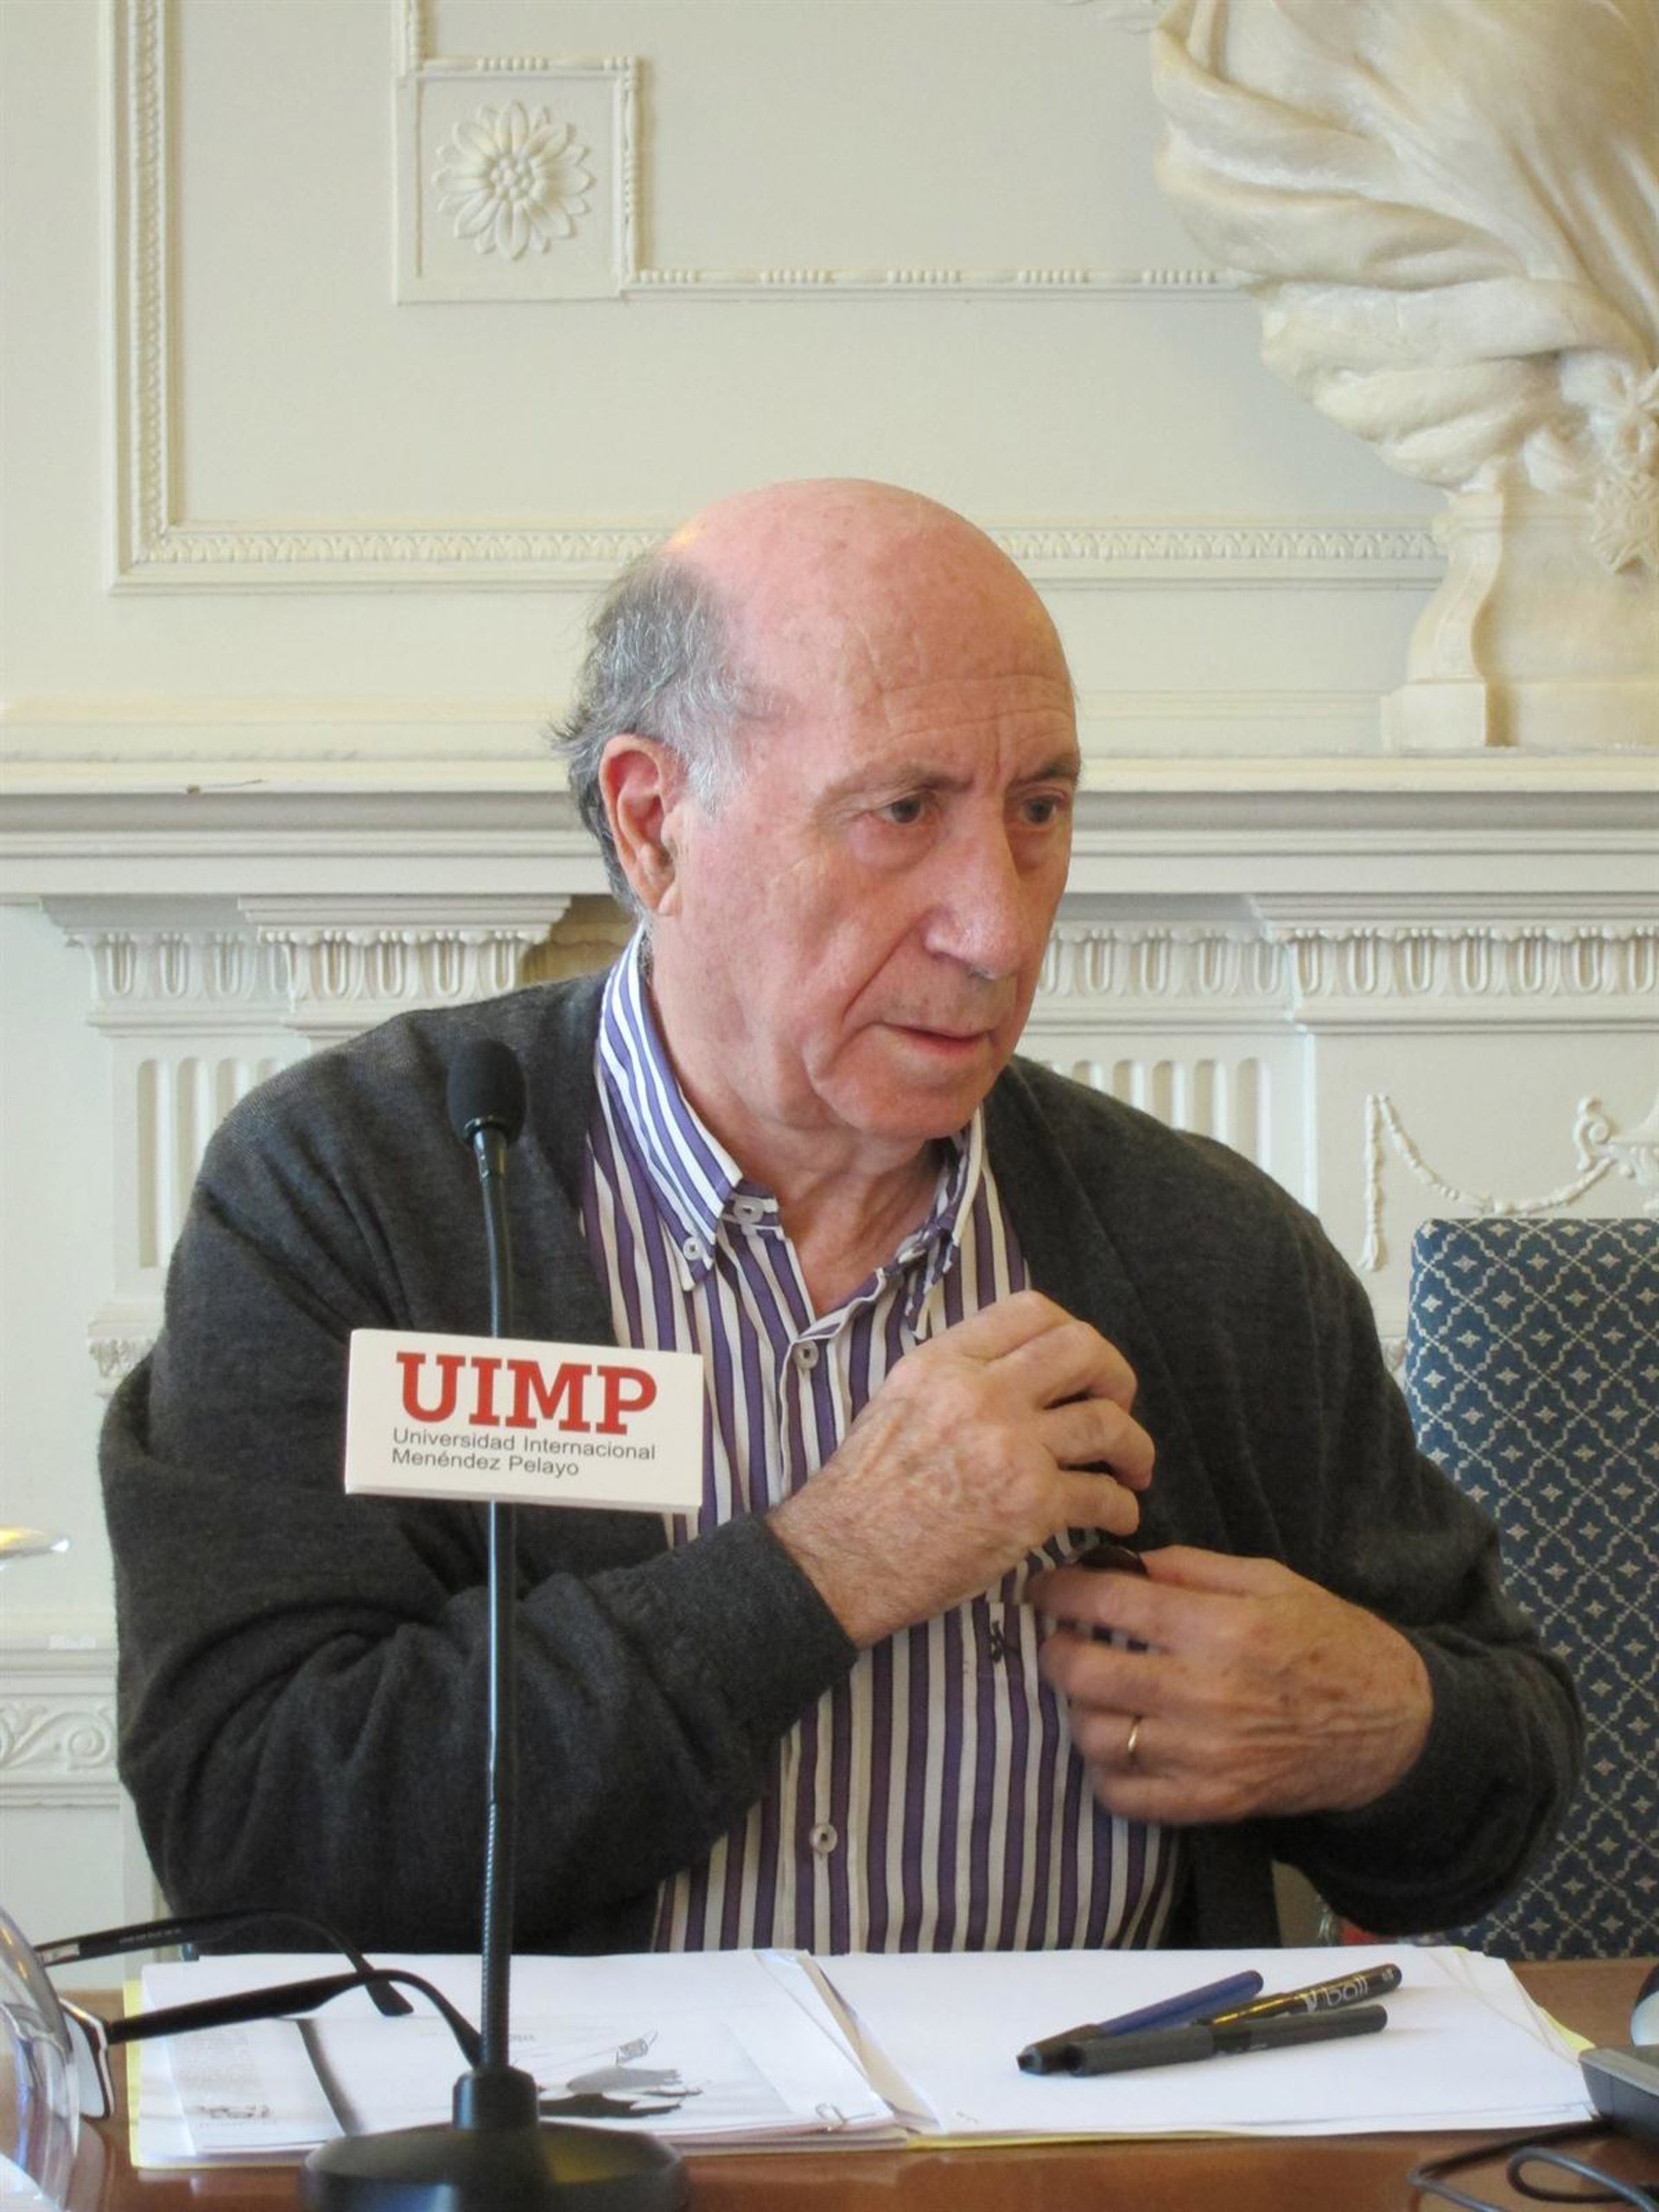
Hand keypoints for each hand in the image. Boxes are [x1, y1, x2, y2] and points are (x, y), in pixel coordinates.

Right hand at [770, 1290, 1152, 1645]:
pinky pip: (1103, 1494)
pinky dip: (1121, 1506)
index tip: (1082, 1366)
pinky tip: (1117, 1516)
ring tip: (1132, 1469)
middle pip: (1085, 1351)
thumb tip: (1018, 1367)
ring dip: (1134, 1448)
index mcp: (945, 1361)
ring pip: (1107, 1423)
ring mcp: (1010, 1447)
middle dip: (1117, 1378)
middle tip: (1120, 1406)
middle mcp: (981, 1393)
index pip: (1033, 1311)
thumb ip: (956, 1373)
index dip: (1074, 1333)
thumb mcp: (897, 1398)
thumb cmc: (865, 1489)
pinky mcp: (1029, 1504)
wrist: (842, 1559)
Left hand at [1027, 1546, 1431, 1821]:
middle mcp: (1204, 1694)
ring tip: (1096, 1691)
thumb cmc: (1326, 1638)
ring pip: (1095, 1737)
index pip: (1108, 1602)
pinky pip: (1124, 1796)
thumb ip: (1189, 1568)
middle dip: (1056, 1651)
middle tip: (1061, 1640)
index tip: (1043, 1589)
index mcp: (1219, 1628)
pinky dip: (1105, 1771)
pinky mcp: (1211, 1803)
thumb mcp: (1267, 1578)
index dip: (1059, 1591)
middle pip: (1084, 1675)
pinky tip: (1120, 1742)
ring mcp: (1204, 1757)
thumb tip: (1121, 1563)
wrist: (1387, 1724)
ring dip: (1080, 1710)